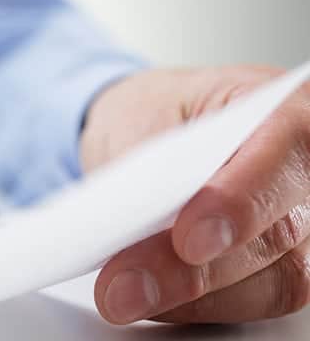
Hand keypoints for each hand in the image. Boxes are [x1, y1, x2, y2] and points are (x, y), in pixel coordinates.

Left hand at [81, 65, 309, 323]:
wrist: (153, 129)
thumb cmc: (157, 113)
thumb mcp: (142, 116)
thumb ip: (153, 165)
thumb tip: (138, 221)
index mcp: (286, 107)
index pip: (285, 153)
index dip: (240, 201)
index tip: (188, 239)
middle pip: (278, 231)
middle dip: (194, 269)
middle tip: (123, 286)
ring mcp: (308, 223)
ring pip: (273, 279)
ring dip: (191, 298)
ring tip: (121, 296)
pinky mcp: (286, 266)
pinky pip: (254, 301)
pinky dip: (196, 305)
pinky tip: (148, 299)